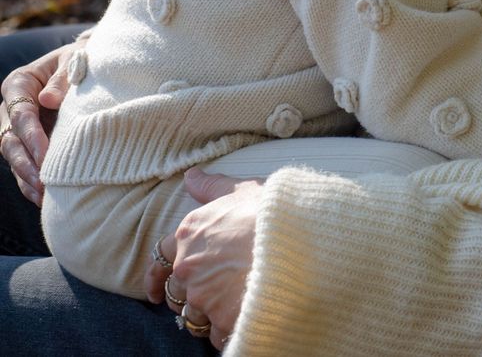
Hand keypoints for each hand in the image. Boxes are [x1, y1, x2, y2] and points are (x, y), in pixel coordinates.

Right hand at [0, 40, 78, 204]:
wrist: (87, 65)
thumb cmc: (80, 59)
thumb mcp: (75, 59)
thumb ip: (63, 77)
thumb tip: (48, 100)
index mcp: (19, 83)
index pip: (20, 113)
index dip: (31, 135)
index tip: (45, 153)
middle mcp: (12, 108)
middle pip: (11, 140)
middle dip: (26, 163)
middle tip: (43, 181)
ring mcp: (18, 129)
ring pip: (14, 158)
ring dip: (27, 178)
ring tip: (44, 195)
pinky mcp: (28, 145)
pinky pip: (24, 167)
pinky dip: (31, 184)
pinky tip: (44, 199)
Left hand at [145, 167, 262, 349]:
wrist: (296, 242)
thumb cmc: (270, 212)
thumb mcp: (242, 190)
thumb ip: (212, 187)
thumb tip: (191, 176)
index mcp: (188, 233)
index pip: (158, 259)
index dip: (156, 276)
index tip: (155, 290)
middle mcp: (188, 267)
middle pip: (176, 292)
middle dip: (190, 295)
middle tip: (210, 294)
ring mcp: (203, 296)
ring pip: (194, 316)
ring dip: (208, 314)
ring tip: (230, 305)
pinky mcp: (221, 320)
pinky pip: (216, 334)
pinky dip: (226, 328)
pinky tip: (242, 316)